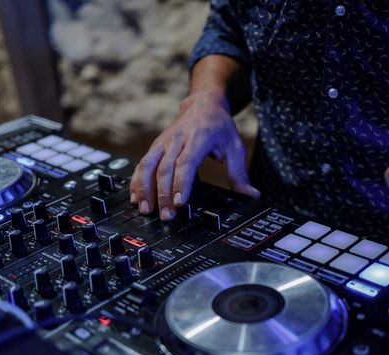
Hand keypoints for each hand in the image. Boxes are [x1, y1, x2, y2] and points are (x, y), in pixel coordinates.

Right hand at [129, 92, 259, 220]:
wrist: (203, 104)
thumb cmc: (219, 127)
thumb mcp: (235, 147)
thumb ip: (239, 173)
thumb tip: (251, 195)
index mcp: (199, 138)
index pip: (186, 163)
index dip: (181, 184)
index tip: (179, 203)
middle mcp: (177, 139)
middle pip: (165, 168)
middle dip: (163, 194)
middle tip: (167, 216)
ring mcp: (163, 142)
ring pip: (148, 165)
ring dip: (145, 189)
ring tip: (146, 210)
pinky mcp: (155, 146)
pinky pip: (142, 164)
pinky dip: (137, 182)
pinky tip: (136, 198)